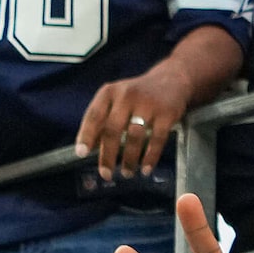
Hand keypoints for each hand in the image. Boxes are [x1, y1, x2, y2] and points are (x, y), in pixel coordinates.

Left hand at [75, 64, 196, 181]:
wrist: (171, 79)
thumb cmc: (137, 94)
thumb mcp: (116, 99)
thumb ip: (102, 120)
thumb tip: (89, 147)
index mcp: (110, 92)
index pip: (94, 115)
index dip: (86, 135)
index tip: (81, 153)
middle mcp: (127, 96)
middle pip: (113, 129)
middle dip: (107, 155)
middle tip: (105, 173)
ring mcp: (148, 104)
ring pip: (135, 136)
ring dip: (129, 159)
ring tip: (127, 173)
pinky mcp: (167, 113)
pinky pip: (157, 139)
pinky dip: (150, 157)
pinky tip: (145, 168)